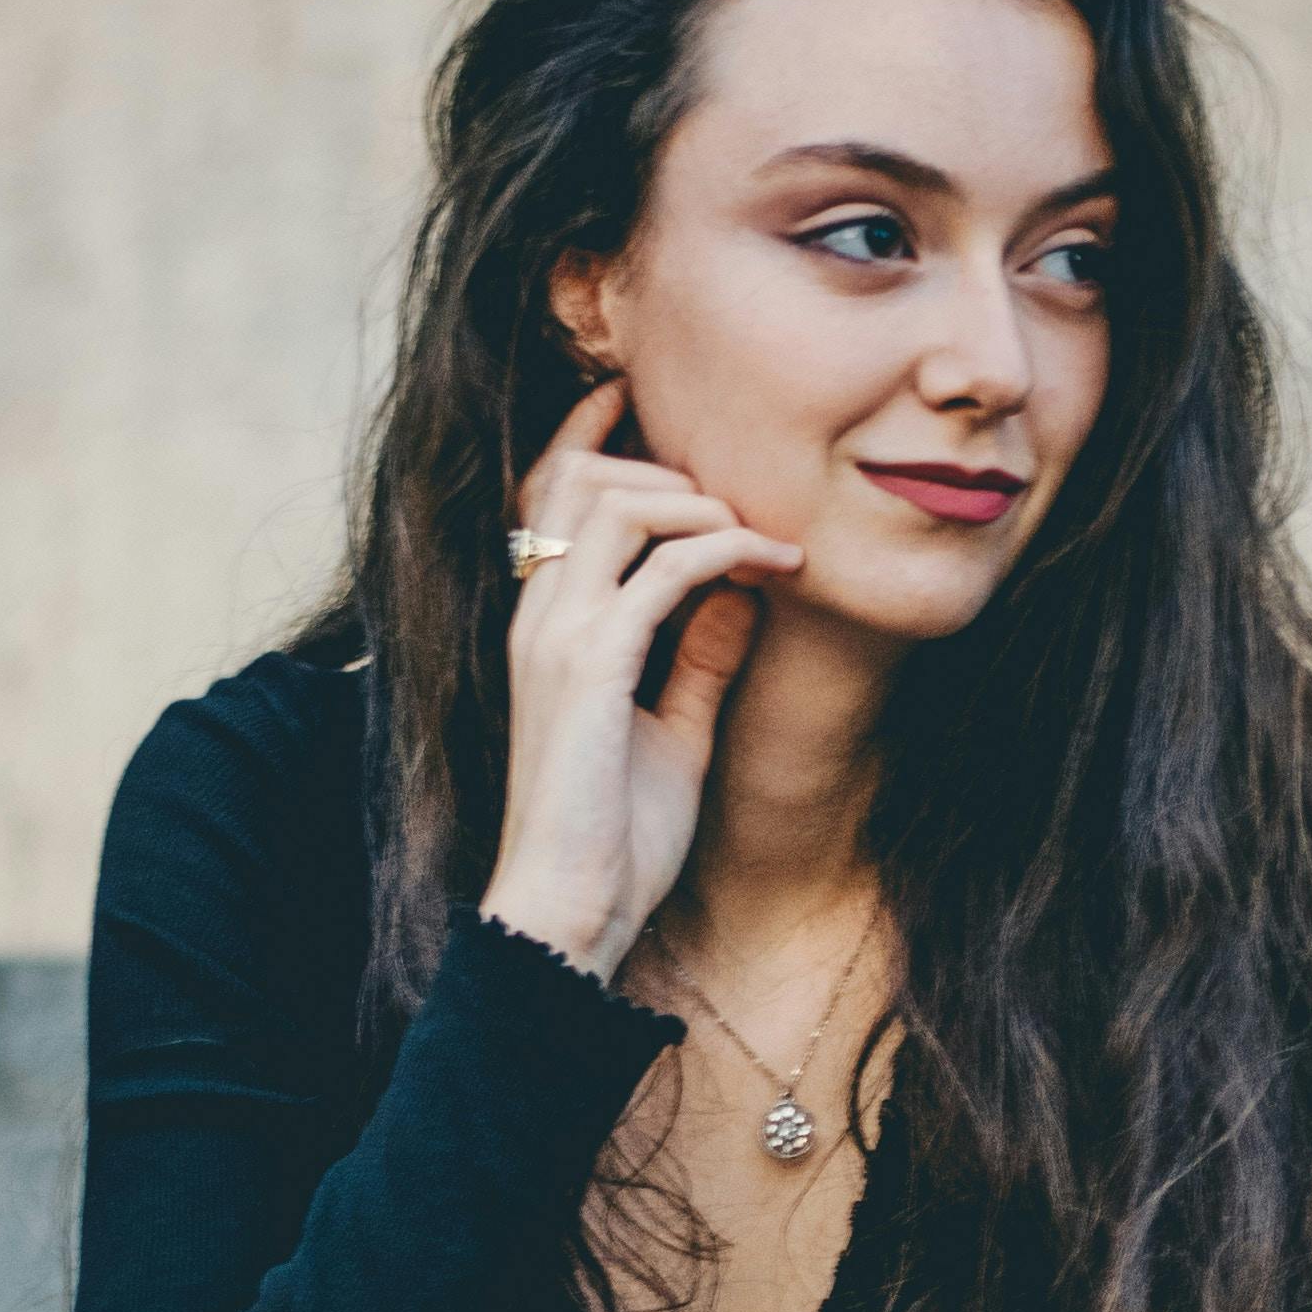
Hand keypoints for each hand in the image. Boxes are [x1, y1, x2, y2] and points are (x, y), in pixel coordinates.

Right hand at [482, 374, 801, 978]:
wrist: (571, 912)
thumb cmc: (614, 839)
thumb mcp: (670, 731)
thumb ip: (697, 659)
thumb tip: (742, 594)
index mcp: (540, 627)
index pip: (548, 497)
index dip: (590, 434)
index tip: (639, 400)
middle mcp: (536, 616)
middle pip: (584, 478)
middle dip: (669, 466)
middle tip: (744, 497)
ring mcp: (557, 635)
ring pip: (620, 502)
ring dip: (703, 502)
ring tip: (762, 537)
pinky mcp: (592, 664)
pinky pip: (667, 568)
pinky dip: (727, 551)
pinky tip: (775, 568)